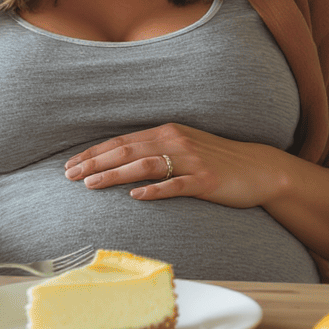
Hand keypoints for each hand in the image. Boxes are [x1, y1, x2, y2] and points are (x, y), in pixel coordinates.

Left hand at [64, 123, 292, 208]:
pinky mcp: (205, 180)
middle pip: (126, 150)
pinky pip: (176, 185)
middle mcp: (176, 141)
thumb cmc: (217, 161)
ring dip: (115, 175)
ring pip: (144, 165)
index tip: (70, 165)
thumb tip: (121, 161)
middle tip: (69, 176)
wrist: (259, 169)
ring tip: (91, 185)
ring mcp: (191, 161)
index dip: (94, 153)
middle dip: (94, 163)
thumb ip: (156, 150)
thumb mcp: (184, 147)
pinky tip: (136, 196)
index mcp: (167, 132)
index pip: (122, 141)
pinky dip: (154, 190)